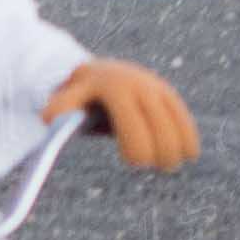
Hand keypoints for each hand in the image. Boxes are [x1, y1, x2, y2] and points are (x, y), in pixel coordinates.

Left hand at [44, 59, 197, 170]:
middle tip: (158, 168)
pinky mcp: (167, 93)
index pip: (134, 127)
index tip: (135, 164)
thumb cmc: (77, 95)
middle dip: (160, 153)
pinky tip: (190, 154)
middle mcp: (139, 85)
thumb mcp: (65, 99)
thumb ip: (60, 107)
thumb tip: (49, 118)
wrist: (96, 72)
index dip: (139, 151)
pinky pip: (182, 116)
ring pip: (176, 121)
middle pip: (160, 128)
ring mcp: (155, 87)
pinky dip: (188, 136)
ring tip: (172, 164)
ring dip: (178, 147)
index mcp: (114, 89)